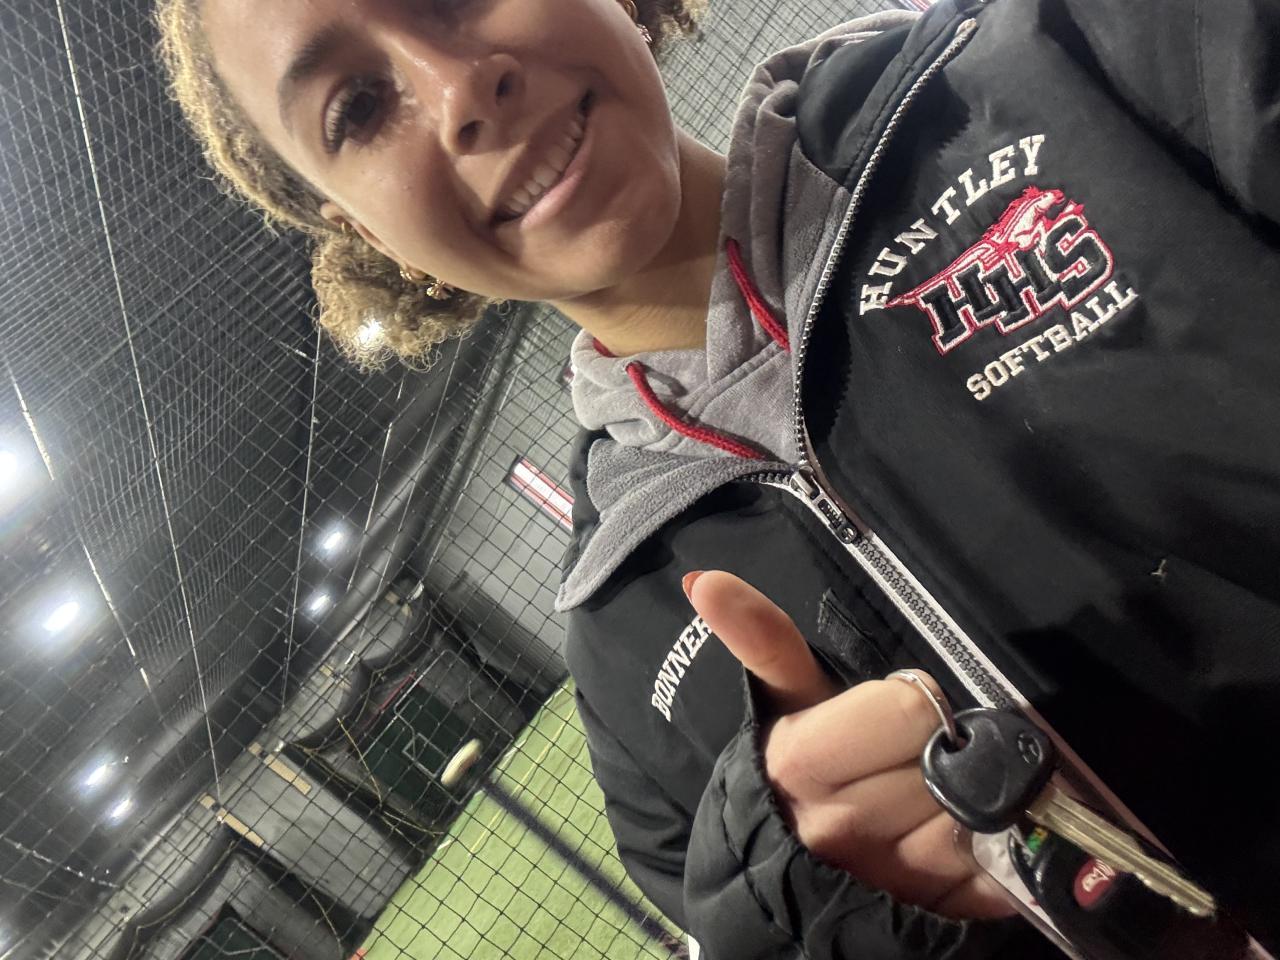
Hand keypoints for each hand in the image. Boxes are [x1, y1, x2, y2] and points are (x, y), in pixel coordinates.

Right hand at [684, 570, 1014, 919]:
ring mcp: (885, 879)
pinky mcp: (931, 917)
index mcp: (801, 760)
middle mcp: (841, 825)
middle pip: (949, 761)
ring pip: (978, 816)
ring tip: (932, 798)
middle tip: (913, 759)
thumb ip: (761, 639)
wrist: (780, 879)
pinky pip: (998, 873)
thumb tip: (704, 579)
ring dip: (974, 803)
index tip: (893, 718)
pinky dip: (993, 854)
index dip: (912, 706)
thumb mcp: (781, 705)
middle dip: (943, 752)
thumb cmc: (792, 774)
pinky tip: (956, 840)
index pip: (909, 711)